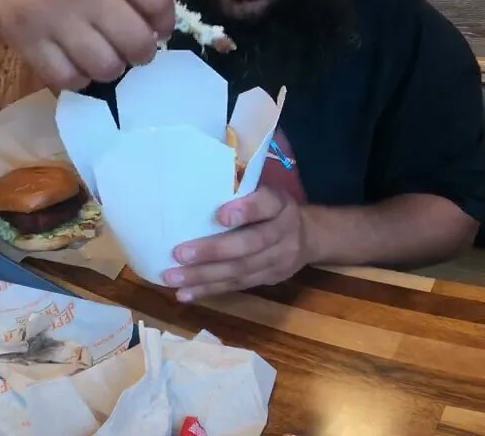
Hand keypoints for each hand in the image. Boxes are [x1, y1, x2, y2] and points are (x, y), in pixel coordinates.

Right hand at [0, 0, 174, 91]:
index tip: (159, 30)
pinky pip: (67, 78)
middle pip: (137, 43)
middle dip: (142, 53)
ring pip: (106, 67)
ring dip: (111, 68)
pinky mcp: (29, 40)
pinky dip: (77, 78)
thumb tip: (158, 17)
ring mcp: (57, 17)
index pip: (159, 3)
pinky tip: (76, 66)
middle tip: (133, 51)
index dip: (165, 23)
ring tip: (104, 59)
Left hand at [162, 186, 311, 301]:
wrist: (310, 237)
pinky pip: (237, 286)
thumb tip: (196, 190)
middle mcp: (283, 233)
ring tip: (174, 278)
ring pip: (240, 271)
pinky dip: (209, 291)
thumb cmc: (273, 209)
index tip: (220, 216)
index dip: (245, 211)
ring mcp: (278, 261)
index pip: (266, 205)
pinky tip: (186, 294)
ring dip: (204, 277)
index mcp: (280, 205)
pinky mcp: (268, 280)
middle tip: (179, 254)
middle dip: (213, 251)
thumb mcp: (266, 191)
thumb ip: (243, 193)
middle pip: (249, 245)